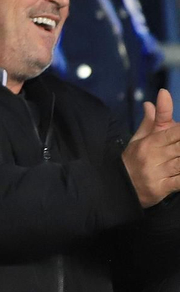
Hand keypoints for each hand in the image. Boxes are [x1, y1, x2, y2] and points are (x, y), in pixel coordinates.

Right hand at [122, 89, 179, 206]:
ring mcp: (157, 173)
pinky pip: (179, 182)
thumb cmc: (132, 160)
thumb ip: (150, 122)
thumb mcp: (138, 140)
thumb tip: (149, 103)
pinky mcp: (160, 188)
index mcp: (149, 142)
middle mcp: (153, 156)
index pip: (173, 132)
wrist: (118, 186)